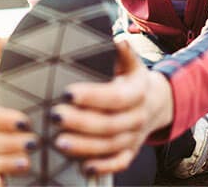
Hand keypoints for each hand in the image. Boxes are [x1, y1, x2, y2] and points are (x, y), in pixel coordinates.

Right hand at [0, 36, 34, 186]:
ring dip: (6, 161)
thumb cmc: (39, 99)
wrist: (55, 127)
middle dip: (7, 141)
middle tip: (33, 142)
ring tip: (30, 161)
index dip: (2, 119)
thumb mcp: (33, 81)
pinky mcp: (1, 173)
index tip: (25, 120)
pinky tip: (8, 182)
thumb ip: (16, 62)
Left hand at [51, 39, 173, 174]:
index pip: (116, 97)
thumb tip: (119, 40)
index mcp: (138, 91)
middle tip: (54, 117)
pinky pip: (119, 163)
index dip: (92, 97)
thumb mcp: (130, 63)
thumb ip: (123, 53)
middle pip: (110, 124)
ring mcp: (135, 137)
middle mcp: (139, 116)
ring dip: (84, 147)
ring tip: (58, 142)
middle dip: (81, 122)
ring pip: (111, 146)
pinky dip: (102, 167)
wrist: (153, 102)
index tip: (67, 93)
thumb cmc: (131, 79)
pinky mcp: (130, 152)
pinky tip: (82, 167)